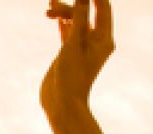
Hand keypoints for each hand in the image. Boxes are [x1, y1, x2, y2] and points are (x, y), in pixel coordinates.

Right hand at [41, 0, 114, 119]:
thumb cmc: (71, 78)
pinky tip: (55, 17)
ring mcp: (82, 48)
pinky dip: (62, 23)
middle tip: (52, 4)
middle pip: (86, 13)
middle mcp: (96, 42)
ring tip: (48, 8)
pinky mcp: (69, 54)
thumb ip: (80, 17)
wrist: (61, 106)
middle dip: (70, 6)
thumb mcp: (75, 44)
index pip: (103, 7)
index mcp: (104, 39)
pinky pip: (68, 33)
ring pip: (75, 22)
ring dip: (63, 13)